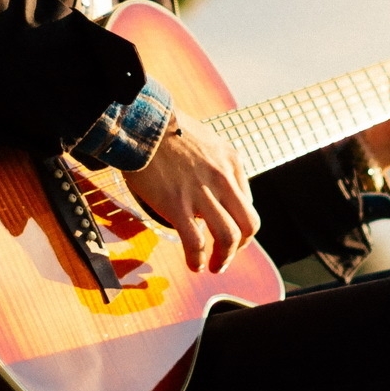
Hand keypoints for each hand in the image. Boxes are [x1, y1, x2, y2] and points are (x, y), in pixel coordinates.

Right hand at [122, 110, 260, 271]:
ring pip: (228, 237)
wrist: (141, 123)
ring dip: (223, 258)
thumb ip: (214, 166)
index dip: (239, 225)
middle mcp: (222, 178)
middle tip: (226, 256)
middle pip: (248, 224)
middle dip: (240, 247)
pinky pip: (195, 242)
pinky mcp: (177, 204)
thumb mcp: (206, 141)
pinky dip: (197, 259)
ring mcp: (201, 192)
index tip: (228, 233)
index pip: (247, 205)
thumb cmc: (167, 130)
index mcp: (231, 162)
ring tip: (212, 266)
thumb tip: (211, 190)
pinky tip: (194, 265)